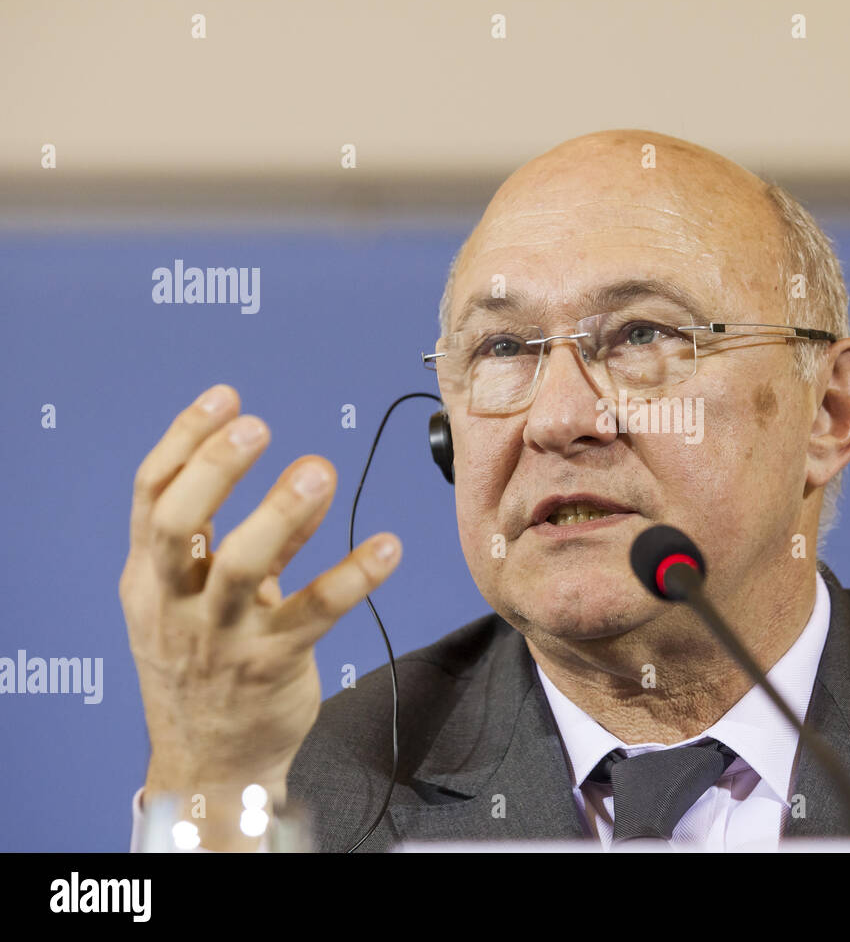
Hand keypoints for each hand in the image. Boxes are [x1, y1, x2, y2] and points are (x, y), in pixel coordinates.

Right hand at [120, 384, 401, 831]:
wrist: (209, 761)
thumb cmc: (208, 661)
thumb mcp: (206, 595)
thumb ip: (258, 535)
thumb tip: (311, 478)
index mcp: (150, 577)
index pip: (151, 495)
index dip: (185, 442)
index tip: (226, 397)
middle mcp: (176, 603)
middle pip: (176, 524)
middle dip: (214, 469)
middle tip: (259, 426)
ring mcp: (222, 638)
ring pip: (241, 568)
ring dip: (281, 514)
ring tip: (319, 470)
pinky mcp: (272, 666)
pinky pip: (316, 614)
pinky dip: (354, 576)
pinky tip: (389, 546)